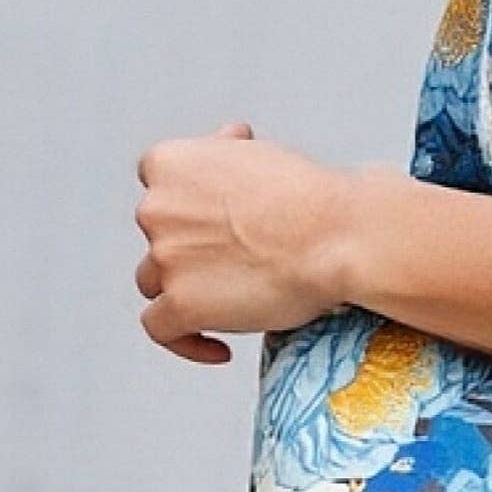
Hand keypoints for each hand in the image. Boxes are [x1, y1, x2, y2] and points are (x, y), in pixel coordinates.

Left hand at [134, 121, 360, 364]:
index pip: (159, 185)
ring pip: (155, 281)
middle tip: (242, 257)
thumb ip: (227, 158)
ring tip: (234, 296)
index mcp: (171, 163)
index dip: (189, 203)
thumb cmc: (311, 199)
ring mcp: (164, 259)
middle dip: (192, 246)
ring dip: (187, 288)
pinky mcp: (180, 305)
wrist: (336, 236)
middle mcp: (156, 208)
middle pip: (158, 235)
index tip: (213, 214)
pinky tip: (218, 346)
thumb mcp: (259, 156)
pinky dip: (186, 340)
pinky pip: (161, 329)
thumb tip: (228, 145)